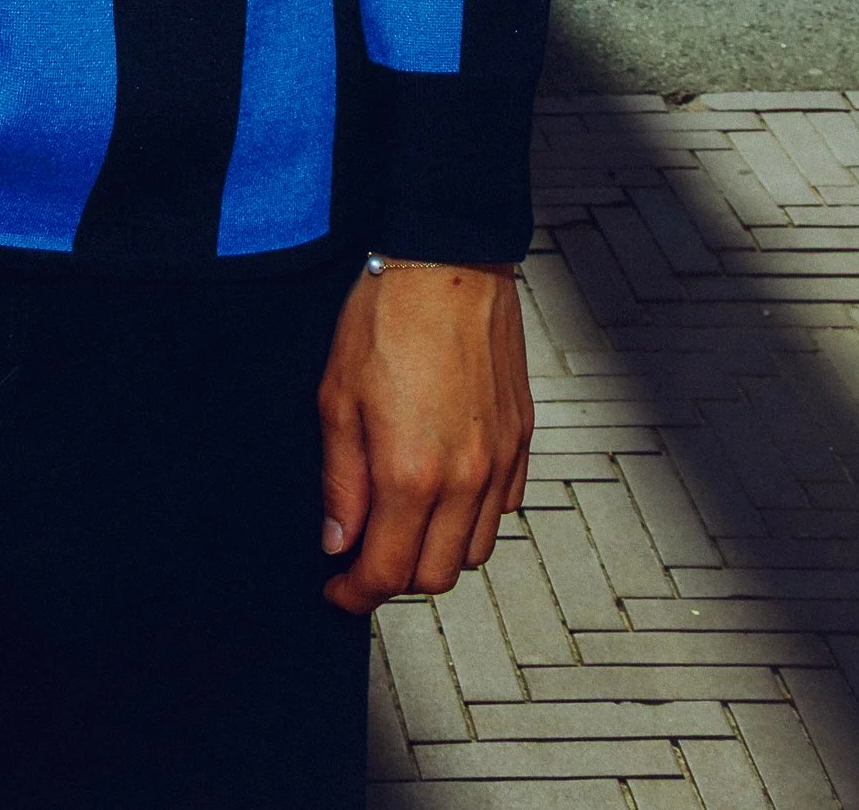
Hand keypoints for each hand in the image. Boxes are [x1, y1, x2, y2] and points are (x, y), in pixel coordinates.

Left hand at [317, 260, 532, 614]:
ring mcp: (500, 461)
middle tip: (361, 555)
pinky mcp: (521, 439)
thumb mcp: (338, 398)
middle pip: (435, 576)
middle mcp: (466, 479)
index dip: (356, 595)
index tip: (336, 593)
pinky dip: (473, 518)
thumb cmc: (387, 318)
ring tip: (401, 521)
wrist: (448, 261)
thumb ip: (340, 481)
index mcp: (412, 475)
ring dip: (436, 552)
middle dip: (394, 579)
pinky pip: (504, 508)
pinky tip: (444, 489)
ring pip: (474, 549)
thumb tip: (338, 543)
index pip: (388, 573)